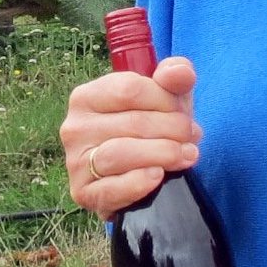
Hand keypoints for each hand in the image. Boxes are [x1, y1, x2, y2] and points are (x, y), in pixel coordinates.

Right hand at [60, 56, 200, 219]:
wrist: (140, 177)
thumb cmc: (152, 128)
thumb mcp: (165, 98)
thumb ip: (174, 76)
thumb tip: (180, 73)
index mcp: (86, 97)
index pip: (129, 89)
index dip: (165, 100)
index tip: (183, 111)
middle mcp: (74, 127)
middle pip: (132, 122)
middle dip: (173, 129)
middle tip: (192, 136)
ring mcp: (75, 162)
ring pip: (121, 153)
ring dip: (164, 154)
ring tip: (187, 155)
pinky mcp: (84, 193)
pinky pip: (111, 189)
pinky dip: (139, 182)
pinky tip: (158, 175)